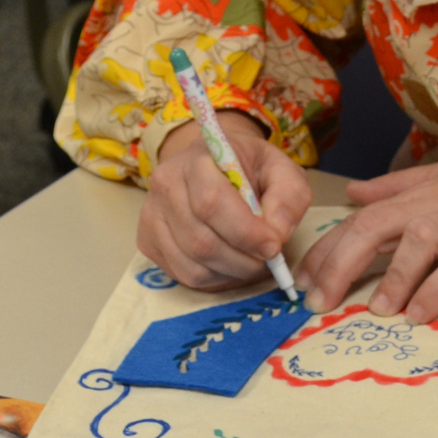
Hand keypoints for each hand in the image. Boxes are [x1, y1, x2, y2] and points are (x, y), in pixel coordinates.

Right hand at [138, 113, 311, 290]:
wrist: (214, 164)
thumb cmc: (249, 167)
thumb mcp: (281, 169)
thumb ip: (289, 195)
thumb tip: (278, 232)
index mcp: (196, 159)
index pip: (212, 203)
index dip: (245, 232)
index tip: (274, 246)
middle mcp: (165, 185)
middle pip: (201, 241)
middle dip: (243, 259)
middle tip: (269, 259)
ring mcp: (151, 215)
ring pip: (192, 264)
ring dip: (232, 272)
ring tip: (253, 260)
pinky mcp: (148, 241)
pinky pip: (183, 275)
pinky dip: (215, 278)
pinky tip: (231, 263)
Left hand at [295, 145, 437, 323]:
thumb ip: (396, 187)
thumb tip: (353, 194)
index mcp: (418, 196)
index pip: (359, 221)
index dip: (326, 251)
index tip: (301, 282)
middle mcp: (434, 205)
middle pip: (373, 230)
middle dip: (339, 266)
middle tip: (316, 304)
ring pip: (415, 243)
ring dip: (390, 279)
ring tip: (371, 313)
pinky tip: (420, 315)